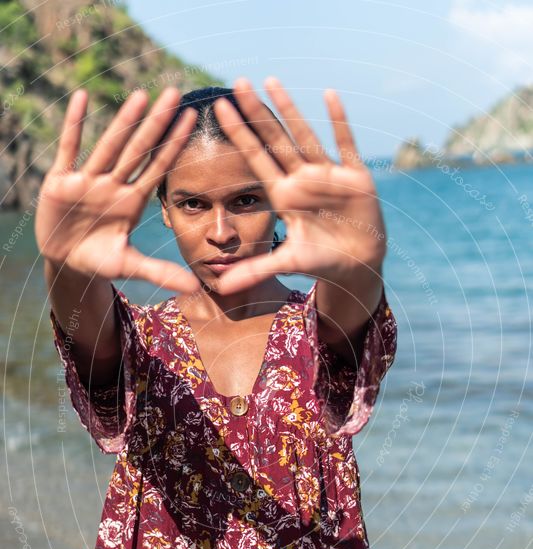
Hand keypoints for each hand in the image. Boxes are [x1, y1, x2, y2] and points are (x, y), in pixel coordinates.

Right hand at [35, 87, 201, 292]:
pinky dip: (74, 125)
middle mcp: (113, 185)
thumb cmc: (100, 262)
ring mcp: (88, 180)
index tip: (192, 119)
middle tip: (176, 94)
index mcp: (131, 201)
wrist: (66, 264)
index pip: (158, 167)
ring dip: (123, 120)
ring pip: (109, 145)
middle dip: (156, 123)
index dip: (174, 145)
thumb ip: (160, 272)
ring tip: (141, 94)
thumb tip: (195, 288)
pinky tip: (82, 98)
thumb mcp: (130, 266)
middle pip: (138, 149)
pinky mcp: (60, 181)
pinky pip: (68, 149)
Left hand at [212, 77, 386, 291]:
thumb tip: (221, 289)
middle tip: (236, 83)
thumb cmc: (320, 261)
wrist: (356, 263)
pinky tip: (329, 96)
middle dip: (256, 113)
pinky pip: (345, 144)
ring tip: (271, 81)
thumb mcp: (286, 262)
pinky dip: (339, 122)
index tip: (220, 108)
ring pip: (305, 135)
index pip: (256, 158)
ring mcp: (327, 174)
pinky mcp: (354, 176)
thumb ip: (254, 270)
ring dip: (290, 109)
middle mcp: (302, 179)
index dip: (239, 134)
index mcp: (283, 194)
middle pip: (275, 139)